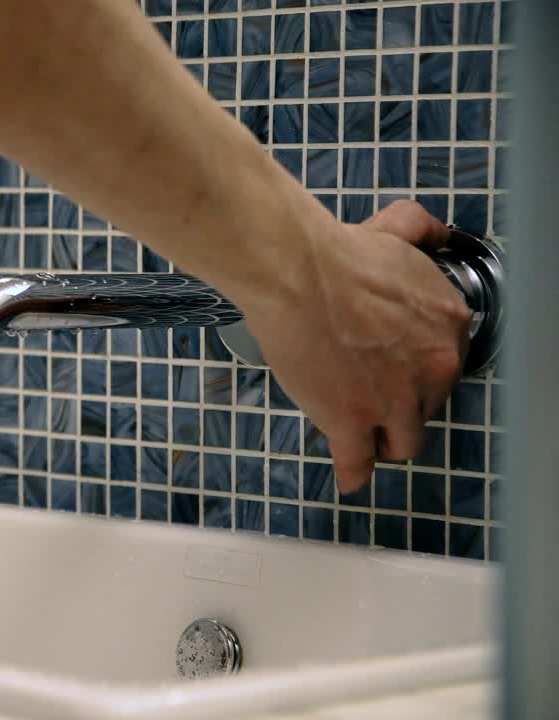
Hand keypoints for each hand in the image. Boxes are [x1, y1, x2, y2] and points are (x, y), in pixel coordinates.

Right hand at [242, 201, 470, 493]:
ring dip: (384, 439)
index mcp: (449, 324)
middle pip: (428, 406)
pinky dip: (352, 472)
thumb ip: (421, 233)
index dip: (417, 369)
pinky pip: (358, 463)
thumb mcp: (396, 230)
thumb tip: (433, 232)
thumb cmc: (336, 254)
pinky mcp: (353, 423)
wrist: (296, 273)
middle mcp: (434, 369)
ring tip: (364, 436)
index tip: (398, 369)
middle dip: (402, 404)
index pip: (445, 365)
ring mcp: (395, 403)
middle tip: (373, 394)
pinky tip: (349, 477)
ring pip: (402, 442)